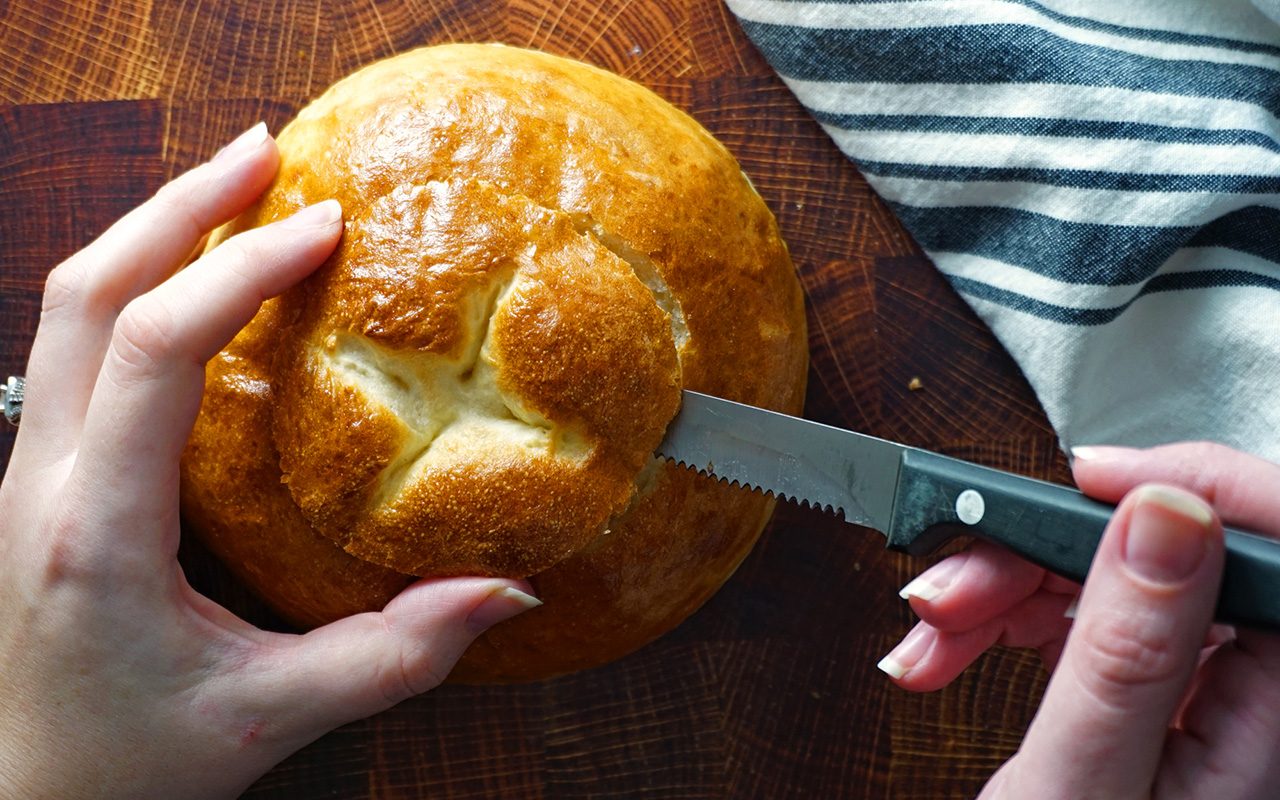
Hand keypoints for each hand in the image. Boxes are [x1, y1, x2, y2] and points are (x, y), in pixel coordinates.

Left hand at [0, 123, 539, 798]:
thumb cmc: (125, 765)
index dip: (237, 271)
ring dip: (149, 230)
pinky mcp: (36, 474)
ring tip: (237, 185)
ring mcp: (22, 470)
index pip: (151, 352)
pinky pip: (73, 344)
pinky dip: (137, 282)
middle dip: (179, 206)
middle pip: (84, 292)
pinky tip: (195, 275)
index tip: (322, 229)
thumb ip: (392, 658)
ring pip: (64, 306)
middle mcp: (38, 481)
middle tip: (270, 153)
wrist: (17, 798)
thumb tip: (507, 593)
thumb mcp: (265, 719)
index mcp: (92, 530)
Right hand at [880, 443, 1279, 798]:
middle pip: (1169, 551)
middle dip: (1043, 550)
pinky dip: (1002, 616)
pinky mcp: (1140, 689)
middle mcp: (1247, 696)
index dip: (1195, 488)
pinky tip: (951, 644)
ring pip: (1109, 573)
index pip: (1275, 546)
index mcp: (1269, 718)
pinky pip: (1077, 613)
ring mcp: (1194, 690)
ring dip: (1003, 584)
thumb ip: (1131, 652)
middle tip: (956, 585)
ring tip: (931, 630)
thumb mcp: (1082, 783)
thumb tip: (1168, 514)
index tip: (1089, 484)